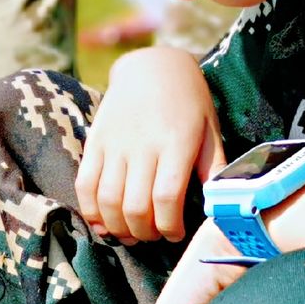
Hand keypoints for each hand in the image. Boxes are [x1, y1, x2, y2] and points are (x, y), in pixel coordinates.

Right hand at [77, 47, 223, 242]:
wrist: (151, 68)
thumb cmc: (188, 102)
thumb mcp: (211, 130)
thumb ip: (214, 168)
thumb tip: (219, 205)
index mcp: (176, 143)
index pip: (166, 197)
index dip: (169, 225)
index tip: (175, 233)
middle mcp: (142, 145)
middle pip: (135, 206)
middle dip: (145, 232)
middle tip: (154, 236)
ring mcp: (114, 145)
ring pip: (108, 201)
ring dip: (118, 228)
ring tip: (131, 234)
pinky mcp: (94, 143)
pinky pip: (85, 185)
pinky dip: (91, 211)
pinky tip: (103, 223)